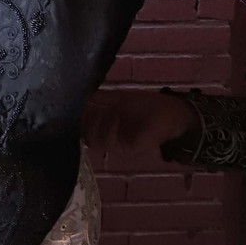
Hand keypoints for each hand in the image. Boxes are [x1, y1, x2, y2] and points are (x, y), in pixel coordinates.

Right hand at [82, 91, 198, 159]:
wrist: (168, 111)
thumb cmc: (145, 104)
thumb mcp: (117, 98)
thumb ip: (98, 98)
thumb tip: (78, 93)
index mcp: (105, 127)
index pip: (82, 127)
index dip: (78, 117)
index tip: (77, 104)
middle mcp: (109, 139)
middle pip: (85, 137)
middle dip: (84, 121)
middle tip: (91, 108)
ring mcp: (117, 146)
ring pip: (93, 141)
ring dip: (96, 124)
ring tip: (108, 112)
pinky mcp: (126, 151)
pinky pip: (108, 143)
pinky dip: (108, 128)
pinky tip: (115, 117)